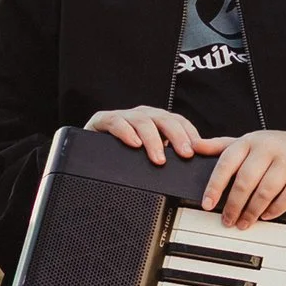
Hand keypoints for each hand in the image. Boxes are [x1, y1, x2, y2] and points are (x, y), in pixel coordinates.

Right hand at [85, 106, 206, 163]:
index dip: (189, 133)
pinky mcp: (102, 120)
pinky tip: (134, 144)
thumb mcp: (147, 155)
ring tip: (159, 158)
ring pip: (142, 120)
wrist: (88, 152)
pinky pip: (115, 121)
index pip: (178, 121)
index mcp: (155, 121)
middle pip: (164, 119)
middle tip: (185, 154)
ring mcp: (122, 116)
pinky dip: (126, 132)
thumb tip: (191, 169)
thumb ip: (166, 156)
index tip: (198, 150)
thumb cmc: (122, 155)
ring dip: (153, 140)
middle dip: (177, 136)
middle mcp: (141, 115)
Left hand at [202, 129, 285, 228]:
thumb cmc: (275, 147)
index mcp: (250, 141)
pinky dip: (277, 208)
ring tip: (245, 222)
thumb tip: (194, 147)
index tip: (207, 204)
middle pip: (246, 180)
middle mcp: (268, 147)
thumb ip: (221, 146)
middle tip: (228, 220)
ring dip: (253, 211)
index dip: (215, 185)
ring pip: (267, 189)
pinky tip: (267, 216)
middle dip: (234, 205)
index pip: (227, 163)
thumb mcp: (248, 142)